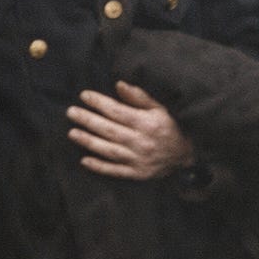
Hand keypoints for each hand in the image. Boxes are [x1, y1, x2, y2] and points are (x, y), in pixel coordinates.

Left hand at [66, 81, 194, 179]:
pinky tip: (84, 160)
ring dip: (89, 142)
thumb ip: (139, 97)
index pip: (118, 111)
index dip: (99, 103)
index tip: (84, 96)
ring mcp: (138, 159)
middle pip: (109, 130)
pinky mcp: (137, 173)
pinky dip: (99, 166)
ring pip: (109, 150)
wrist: (187, 155)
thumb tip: (119, 85)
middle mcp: (141, 141)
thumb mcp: (160, 108)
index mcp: (147, 123)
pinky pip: (116, 170)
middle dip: (88, 120)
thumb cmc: (172, 127)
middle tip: (71, 112)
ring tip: (72, 133)